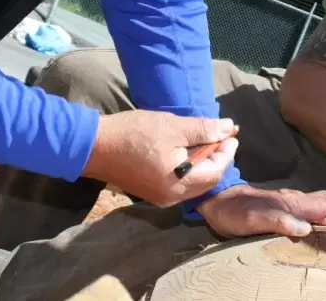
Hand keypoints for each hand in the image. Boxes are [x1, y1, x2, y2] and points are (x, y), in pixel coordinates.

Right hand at [82, 110, 238, 207]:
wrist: (93, 146)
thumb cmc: (134, 134)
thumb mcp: (173, 127)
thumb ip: (204, 129)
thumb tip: (229, 127)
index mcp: (180, 185)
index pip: (215, 172)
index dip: (226, 151)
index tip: (232, 133)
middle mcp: (172, 198)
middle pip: (206, 181)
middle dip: (217, 158)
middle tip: (222, 136)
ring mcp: (160, 197)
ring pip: (193, 183)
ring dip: (203, 162)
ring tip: (206, 140)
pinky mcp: (150, 191)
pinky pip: (179, 182)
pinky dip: (189, 167)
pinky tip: (187, 149)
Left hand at [197, 185, 325, 237]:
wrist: (217, 200)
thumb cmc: (234, 212)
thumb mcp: (251, 219)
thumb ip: (278, 221)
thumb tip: (306, 229)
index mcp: (293, 202)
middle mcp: (296, 200)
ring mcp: (292, 202)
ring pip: (325, 203)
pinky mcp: (287, 207)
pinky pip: (316, 209)